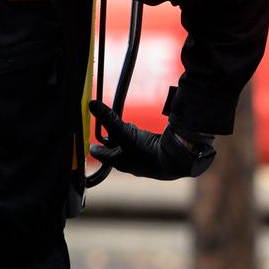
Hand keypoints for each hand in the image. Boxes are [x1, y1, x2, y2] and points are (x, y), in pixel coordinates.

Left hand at [89, 100, 215, 179]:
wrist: (177, 160)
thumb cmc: (147, 151)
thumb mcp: (124, 132)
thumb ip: (109, 118)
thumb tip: (92, 104)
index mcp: (118, 161)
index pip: (100, 155)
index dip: (95, 148)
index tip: (91, 146)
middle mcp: (129, 164)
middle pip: (115, 152)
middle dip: (112, 142)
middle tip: (108, 135)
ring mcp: (143, 162)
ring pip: (130, 149)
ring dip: (127, 140)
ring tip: (127, 130)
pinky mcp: (155, 157)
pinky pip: (143, 148)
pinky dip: (141, 141)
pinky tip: (144, 135)